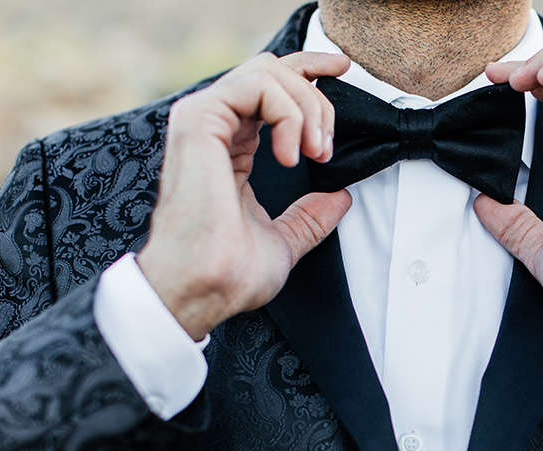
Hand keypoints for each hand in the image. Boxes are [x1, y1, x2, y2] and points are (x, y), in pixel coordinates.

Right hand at [137, 52, 352, 339]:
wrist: (206, 287)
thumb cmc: (230, 273)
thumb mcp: (285, 240)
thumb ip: (309, 216)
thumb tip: (340, 197)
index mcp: (230, 148)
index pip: (269, 89)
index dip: (308, 72)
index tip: (341, 71)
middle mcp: (214, 127)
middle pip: (273, 70)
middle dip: (316, 93)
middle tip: (328, 144)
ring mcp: (204, 120)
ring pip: (269, 73)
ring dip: (308, 108)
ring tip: (316, 152)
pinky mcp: (201, 121)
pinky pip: (257, 86)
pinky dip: (289, 114)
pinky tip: (294, 154)